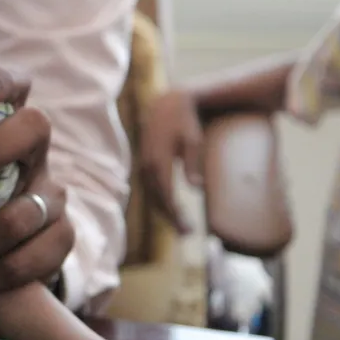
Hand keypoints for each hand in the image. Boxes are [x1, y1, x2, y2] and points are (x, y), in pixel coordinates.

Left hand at [0, 83, 72, 295]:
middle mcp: (31, 153)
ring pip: (42, 199)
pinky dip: (11, 268)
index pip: (14, 84)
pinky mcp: (59, 235)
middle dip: (0, 147)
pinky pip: (50, 247)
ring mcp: (49, 193)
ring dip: (0, 228)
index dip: (1, 81)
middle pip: (36, 125)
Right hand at [139, 89, 203, 233]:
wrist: (166, 105)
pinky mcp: (144, 163)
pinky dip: (160, 201)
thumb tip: (196, 187)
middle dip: (171, 218)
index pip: (166, 195)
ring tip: (181, 226)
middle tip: (188, 233)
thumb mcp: (193, 139)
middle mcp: (147, 165)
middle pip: (157, 199)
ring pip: (152, 195)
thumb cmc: (184, 121)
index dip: (176, 214)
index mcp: (159, 161)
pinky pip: (150, 188)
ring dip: (164, 212)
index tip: (188, 229)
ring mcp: (143, 164)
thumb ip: (193, 163)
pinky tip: (170, 209)